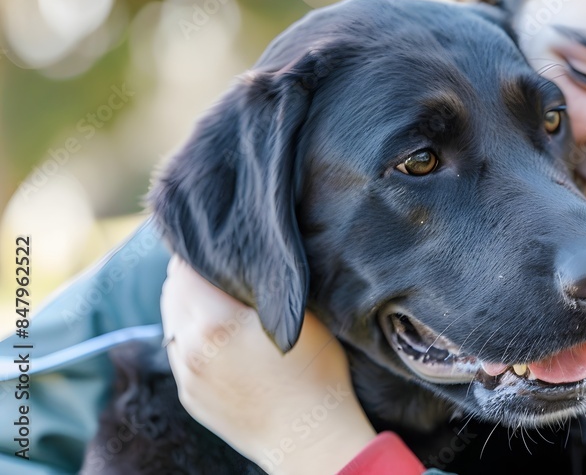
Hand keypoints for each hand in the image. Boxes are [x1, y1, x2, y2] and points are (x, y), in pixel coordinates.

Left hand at [160, 256, 375, 473]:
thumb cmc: (315, 372)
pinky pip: (180, 354)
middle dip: (191, 276)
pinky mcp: (191, 397)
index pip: (185, 268)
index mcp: (213, 322)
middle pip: (172, 293)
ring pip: (172, 324)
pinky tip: (220, 337)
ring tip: (217, 300)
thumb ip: (260, 284)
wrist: (310, 438)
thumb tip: (241, 260)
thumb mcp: (296, 314)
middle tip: (217, 265)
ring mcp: (187, 376)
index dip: (201, 251)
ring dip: (188, 307)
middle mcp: (190, 348)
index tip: (219, 244)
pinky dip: (192, 337)